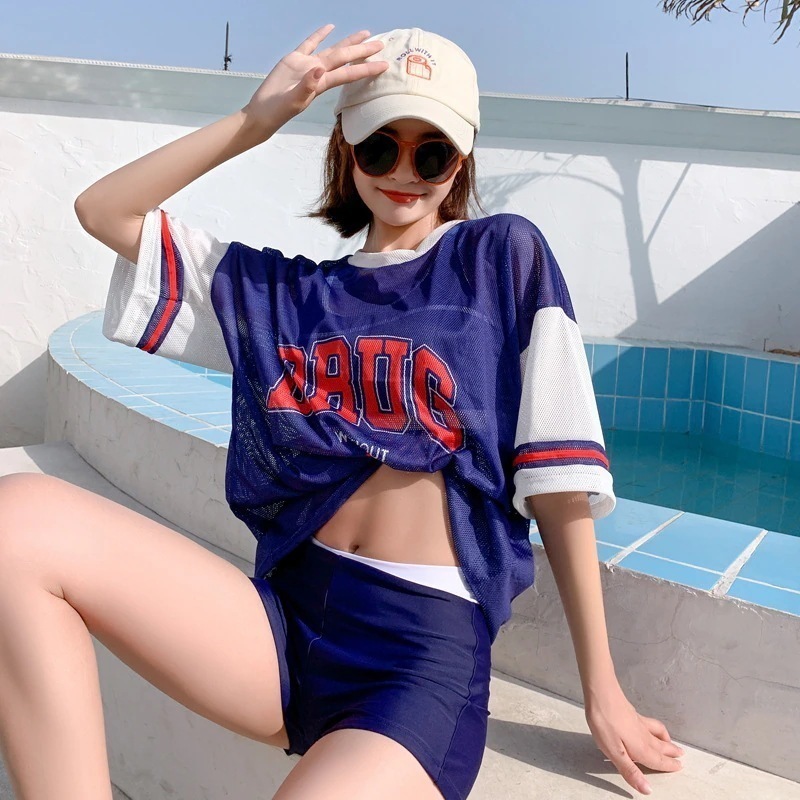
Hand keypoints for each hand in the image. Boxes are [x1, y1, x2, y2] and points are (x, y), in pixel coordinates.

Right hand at [243, 24, 389, 130]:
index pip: (349, 73)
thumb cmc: (280, 111)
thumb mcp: (294, 100)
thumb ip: (307, 86)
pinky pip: (310, 43)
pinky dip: (320, 35)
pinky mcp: (295, 59)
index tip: (383, 65)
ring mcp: (307, 64)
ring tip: (364, 34)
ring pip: (332, 49)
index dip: (366, 68)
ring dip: (348, 42)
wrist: (264, 111)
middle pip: (345, 58)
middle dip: (363, 51)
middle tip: (380, 43)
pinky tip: (330, 27)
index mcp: (322, 83)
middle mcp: (319, 72)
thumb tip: (319, 70)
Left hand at [585, 681, 683, 794]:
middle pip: (661, 747)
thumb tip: (648, 790)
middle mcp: (643, 735)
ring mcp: (638, 722)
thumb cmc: (604, 723)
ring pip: (658, 734)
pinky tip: (652, 726)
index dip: (668, 766)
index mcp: (640, 748)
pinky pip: (650, 723)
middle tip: (682, 756)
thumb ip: (630, 771)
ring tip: (672, 743)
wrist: (600, 693)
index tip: (680, 767)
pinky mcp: (632, 712)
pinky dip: (657, 727)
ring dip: (667, 740)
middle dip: (671, 753)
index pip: (657, 760)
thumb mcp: (613, 752)